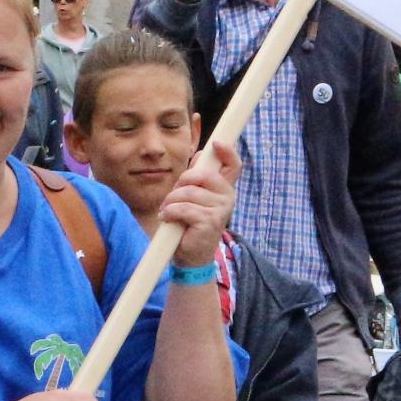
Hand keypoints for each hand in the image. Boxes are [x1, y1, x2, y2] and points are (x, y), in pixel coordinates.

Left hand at [160, 141, 239, 266]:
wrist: (191, 256)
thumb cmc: (190, 224)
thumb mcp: (193, 198)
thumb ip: (197, 178)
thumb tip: (200, 154)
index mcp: (224, 188)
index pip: (233, 164)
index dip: (227, 151)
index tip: (216, 143)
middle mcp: (227, 197)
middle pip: (202, 175)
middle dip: (182, 182)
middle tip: (173, 196)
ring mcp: (221, 210)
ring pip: (189, 192)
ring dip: (171, 201)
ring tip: (168, 211)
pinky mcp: (210, 222)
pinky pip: (184, 208)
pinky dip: (170, 212)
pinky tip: (168, 219)